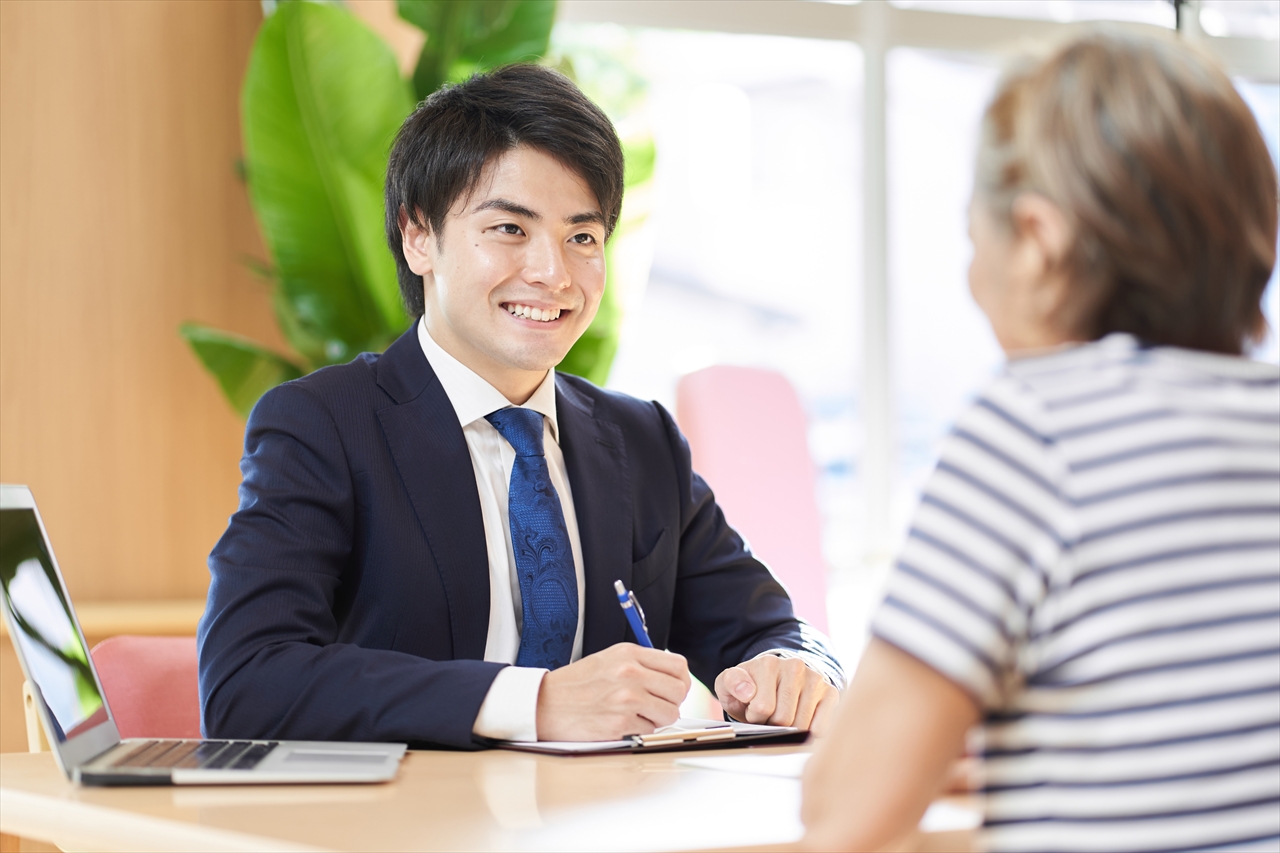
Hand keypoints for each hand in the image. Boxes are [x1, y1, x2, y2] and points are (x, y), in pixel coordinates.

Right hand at [536, 643, 690, 740]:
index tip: (673, 688)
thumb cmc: (576, 684)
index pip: (678, 666)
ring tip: (637, 714)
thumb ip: (641, 664)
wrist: (545, 704)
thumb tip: (672, 678)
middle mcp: (630, 673)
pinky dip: (640, 730)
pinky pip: (650, 730)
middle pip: (679, 690)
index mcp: (629, 654)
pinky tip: (622, 723)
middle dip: (673, 701)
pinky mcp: (620, 724)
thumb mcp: (609, 659)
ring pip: (669, 713)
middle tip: (658, 705)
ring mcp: (626, 699)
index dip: (681, 680)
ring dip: (658, 718)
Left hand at [715, 655, 838, 733]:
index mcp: (768, 663)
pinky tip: (801, 724)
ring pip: (803, 726)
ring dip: (790, 731)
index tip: (752, 711)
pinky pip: (822, 727)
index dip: (754, 718)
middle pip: (784, 719)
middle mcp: (795, 666)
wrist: (775, 679)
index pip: (762, 708)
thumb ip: (731, 684)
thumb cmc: (751, 688)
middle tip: (768, 717)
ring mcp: (815, 679)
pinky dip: (810, 734)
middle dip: (772, 725)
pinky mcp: (831, 693)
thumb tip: (748, 692)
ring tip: (783, 718)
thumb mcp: (730, 684)